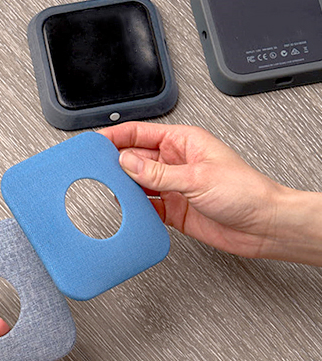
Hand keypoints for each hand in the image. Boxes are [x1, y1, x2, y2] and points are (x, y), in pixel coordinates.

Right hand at [98, 122, 287, 259]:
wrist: (264, 226)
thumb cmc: (247, 192)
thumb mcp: (197, 178)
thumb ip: (157, 172)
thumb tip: (127, 162)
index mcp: (184, 142)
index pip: (140, 133)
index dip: (115, 136)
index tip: (95, 143)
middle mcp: (176, 162)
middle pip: (134, 158)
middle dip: (115, 164)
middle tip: (95, 170)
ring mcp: (174, 186)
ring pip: (137, 183)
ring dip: (124, 188)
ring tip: (109, 190)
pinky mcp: (174, 209)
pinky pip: (146, 206)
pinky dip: (135, 209)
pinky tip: (128, 209)